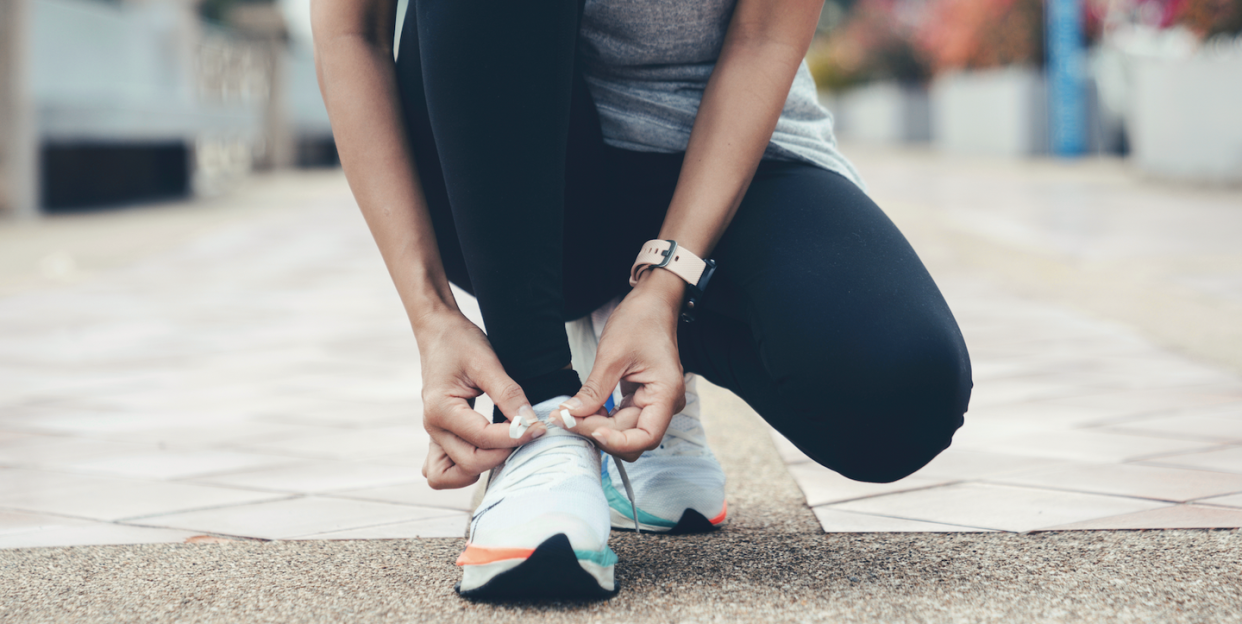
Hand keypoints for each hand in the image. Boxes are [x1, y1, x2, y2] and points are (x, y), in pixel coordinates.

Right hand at [415, 311, 546, 488]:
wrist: (438, 332)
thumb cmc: (460, 342)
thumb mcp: (487, 362)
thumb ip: (509, 394)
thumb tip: (530, 422)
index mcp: (440, 409)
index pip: (483, 438)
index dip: (515, 437)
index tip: (540, 428)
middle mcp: (433, 427)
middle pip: (470, 462)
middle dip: (503, 453)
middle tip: (528, 434)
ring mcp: (433, 434)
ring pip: (450, 475)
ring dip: (481, 468)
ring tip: (506, 445)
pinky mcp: (439, 436)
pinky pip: (443, 469)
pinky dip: (462, 470)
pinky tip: (487, 452)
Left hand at [562, 270, 686, 460]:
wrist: (651, 304)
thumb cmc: (640, 322)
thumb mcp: (612, 356)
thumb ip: (593, 391)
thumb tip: (570, 415)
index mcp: (666, 393)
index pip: (647, 437)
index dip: (619, 441)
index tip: (591, 430)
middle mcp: (664, 403)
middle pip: (631, 436)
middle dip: (598, 431)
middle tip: (566, 420)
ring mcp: (653, 402)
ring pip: (622, 430)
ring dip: (595, 426)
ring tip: (568, 415)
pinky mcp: (640, 398)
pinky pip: (619, 418)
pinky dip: (599, 417)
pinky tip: (580, 409)